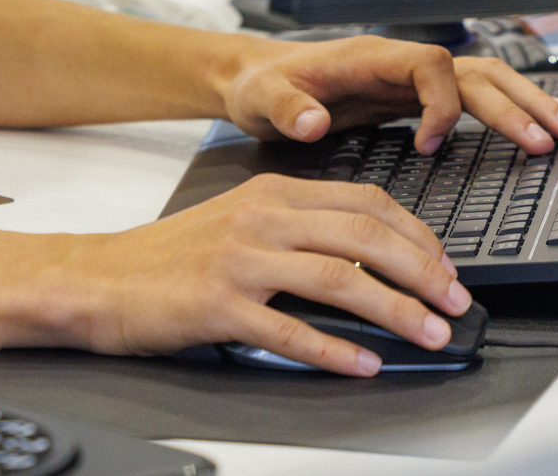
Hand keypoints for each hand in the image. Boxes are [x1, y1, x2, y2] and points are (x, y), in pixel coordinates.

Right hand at [63, 172, 474, 376]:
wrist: (100, 278)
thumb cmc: (173, 257)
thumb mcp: (242, 222)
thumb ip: (301, 229)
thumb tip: (373, 258)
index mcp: (272, 193)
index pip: (367, 202)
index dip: (419, 235)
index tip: (447, 266)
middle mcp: (261, 218)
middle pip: (364, 235)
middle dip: (423, 271)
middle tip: (456, 301)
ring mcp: (240, 260)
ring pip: (339, 278)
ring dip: (396, 310)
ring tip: (429, 333)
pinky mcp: (219, 304)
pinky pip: (290, 329)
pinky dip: (335, 349)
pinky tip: (363, 364)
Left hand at [218, 37, 557, 154]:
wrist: (254, 80)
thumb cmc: (261, 87)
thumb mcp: (262, 99)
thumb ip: (288, 108)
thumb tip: (313, 122)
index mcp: (369, 59)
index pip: (430, 66)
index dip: (441, 104)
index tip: (429, 144)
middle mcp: (397, 65)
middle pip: (472, 72)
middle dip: (514, 103)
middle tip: (551, 138)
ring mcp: (408, 81)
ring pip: (481, 81)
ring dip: (523, 103)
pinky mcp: (410, 99)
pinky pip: (468, 99)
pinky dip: (504, 110)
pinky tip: (531, 127)